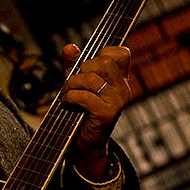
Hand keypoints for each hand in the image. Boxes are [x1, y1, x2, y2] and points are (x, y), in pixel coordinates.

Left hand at [60, 44, 130, 181]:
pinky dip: (70, 98)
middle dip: (82, 68)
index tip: (88, 66)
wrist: (85, 142)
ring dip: (71, 85)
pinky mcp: (107, 114)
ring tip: (66, 94)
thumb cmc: (81, 111)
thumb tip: (70, 47)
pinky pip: (85, 96)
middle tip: (73, 82)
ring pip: (91, 78)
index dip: (102, 53)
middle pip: (104, 61)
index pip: (120, 53)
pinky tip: (67, 103)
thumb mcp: (77, 83)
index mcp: (120, 79)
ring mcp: (117, 101)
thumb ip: (73, 65)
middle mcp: (123, 88)